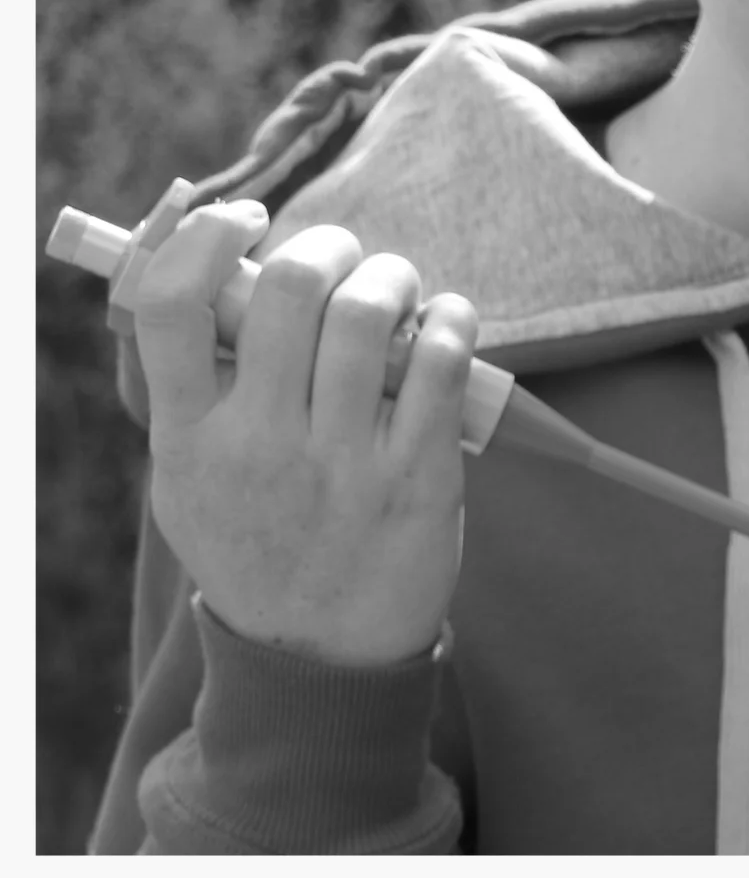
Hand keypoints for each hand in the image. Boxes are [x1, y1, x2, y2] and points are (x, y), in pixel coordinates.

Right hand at [134, 200, 477, 666]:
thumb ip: (189, 380)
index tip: (248, 221)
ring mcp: (338, 465)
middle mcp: (256, 447)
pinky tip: (446, 322)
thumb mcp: (188, 474)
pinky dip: (451, 318)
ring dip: (395, 276)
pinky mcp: (415, 478)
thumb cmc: (258, 537)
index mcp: (187, 438)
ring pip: (370, 312)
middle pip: (290, 288)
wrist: (320, 657)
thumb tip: (206, 251)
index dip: (206, 237)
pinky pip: (440, 360)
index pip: (169, 306)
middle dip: (330, 246)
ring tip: (399, 291)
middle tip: (346, 260)